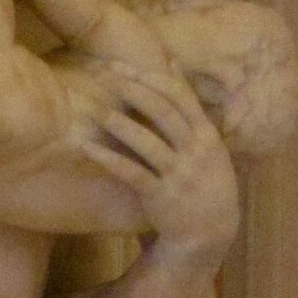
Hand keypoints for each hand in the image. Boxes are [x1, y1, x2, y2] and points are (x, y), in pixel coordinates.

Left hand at [70, 64, 239, 254]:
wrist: (210, 232)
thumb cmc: (204, 182)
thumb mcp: (209, 146)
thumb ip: (189, 108)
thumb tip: (173, 65)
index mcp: (207, 135)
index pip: (181, 96)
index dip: (153, 76)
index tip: (124, 64)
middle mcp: (195, 151)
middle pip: (163, 112)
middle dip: (134, 90)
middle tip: (106, 75)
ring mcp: (179, 174)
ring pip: (147, 142)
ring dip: (120, 124)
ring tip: (95, 108)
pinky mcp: (161, 196)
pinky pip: (133, 174)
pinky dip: (110, 160)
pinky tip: (88, 148)